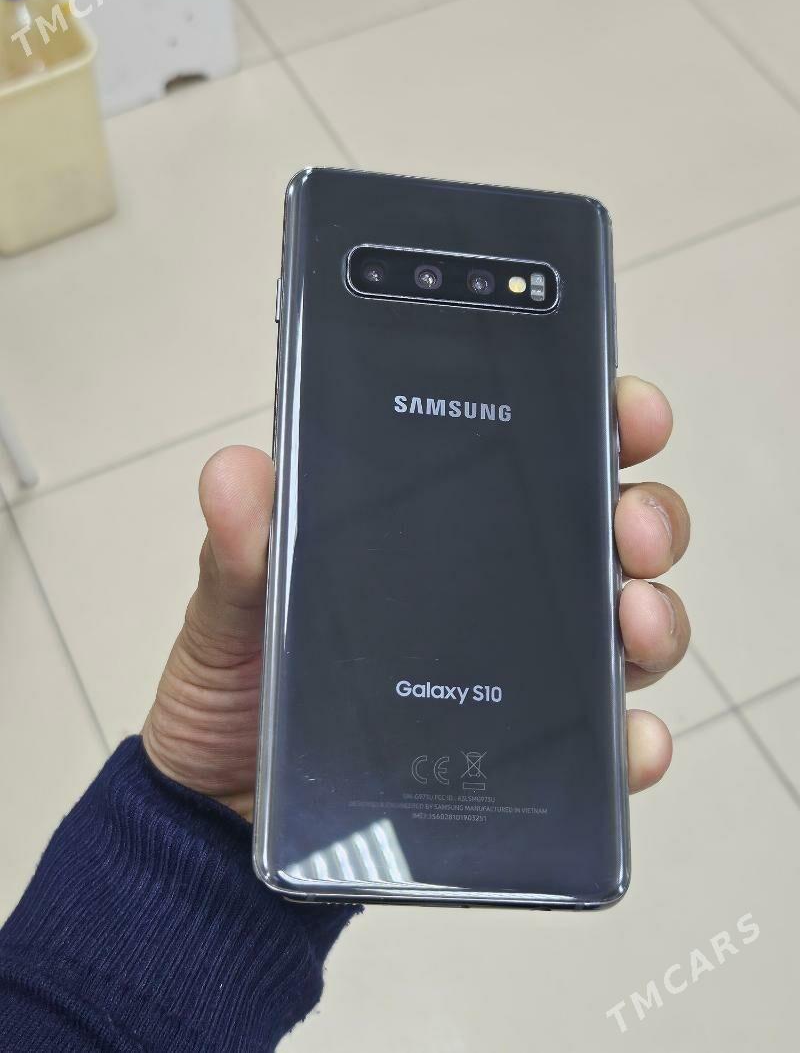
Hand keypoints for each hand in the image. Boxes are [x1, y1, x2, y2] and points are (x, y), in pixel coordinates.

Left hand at [143, 376, 686, 818]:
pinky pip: (603, 745)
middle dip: (646, 516)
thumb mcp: (231, 607)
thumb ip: (240, 548)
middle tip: (630, 526)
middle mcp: (499, 590)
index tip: (627, 412)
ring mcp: (523, 672)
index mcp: (439, 527)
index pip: (537, 453)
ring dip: (657, 618)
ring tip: (635, 621)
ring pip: (627, 629)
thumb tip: (236, 473)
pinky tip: (630, 739)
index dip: (598, 421)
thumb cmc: (238, 686)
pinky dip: (633, 739)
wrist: (227, 805)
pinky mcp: (529, 754)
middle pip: (608, 536)